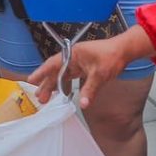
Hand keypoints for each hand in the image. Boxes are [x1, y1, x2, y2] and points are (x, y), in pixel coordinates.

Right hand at [28, 25, 154, 108]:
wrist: (124, 51)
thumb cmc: (112, 56)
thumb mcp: (100, 74)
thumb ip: (90, 89)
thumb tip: (83, 104)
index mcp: (73, 54)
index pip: (53, 63)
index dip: (41, 72)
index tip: (31, 80)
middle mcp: (73, 57)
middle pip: (56, 71)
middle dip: (46, 84)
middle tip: (40, 97)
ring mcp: (78, 62)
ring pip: (62, 75)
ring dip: (54, 85)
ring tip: (46, 98)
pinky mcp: (84, 67)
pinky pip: (70, 76)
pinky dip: (64, 84)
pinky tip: (61, 93)